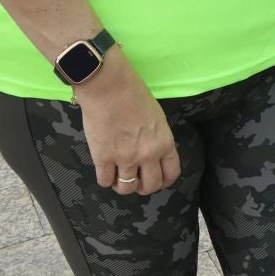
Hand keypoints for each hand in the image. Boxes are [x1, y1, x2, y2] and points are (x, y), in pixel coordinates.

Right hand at [72, 54, 180, 195]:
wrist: (109, 87)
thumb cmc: (133, 94)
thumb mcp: (156, 117)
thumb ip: (156, 137)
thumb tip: (151, 152)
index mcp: (164, 142)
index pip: (171, 173)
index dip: (164, 181)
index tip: (158, 181)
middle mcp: (147, 155)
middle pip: (150, 186)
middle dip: (144, 187)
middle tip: (137, 182)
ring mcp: (125, 158)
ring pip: (127, 188)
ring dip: (123, 186)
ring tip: (119, 177)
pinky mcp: (103, 158)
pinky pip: (105, 181)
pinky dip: (105, 179)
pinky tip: (105, 171)